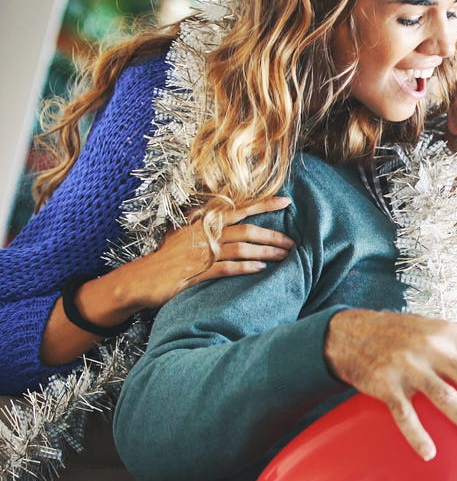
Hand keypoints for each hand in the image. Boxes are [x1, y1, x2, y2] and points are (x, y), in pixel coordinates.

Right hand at [122, 197, 294, 309]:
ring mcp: (200, 254)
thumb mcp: (184, 236)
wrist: (139, 279)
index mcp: (202, 223)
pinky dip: (245, 267)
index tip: (286, 201)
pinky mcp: (196, 273)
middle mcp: (203, 235)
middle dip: (272, 235)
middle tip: (292, 242)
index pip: (237, 209)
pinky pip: (226, 268)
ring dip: (265, 252)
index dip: (262, 204)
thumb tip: (228, 222)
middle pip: (246, 230)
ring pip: (241, 248)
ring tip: (284, 256)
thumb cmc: (165, 258)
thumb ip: (206, 228)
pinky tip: (260, 268)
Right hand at [324, 308, 456, 460]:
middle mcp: (433, 348)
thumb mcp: (440, 329)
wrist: (355, 333)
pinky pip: (405, 414)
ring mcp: (409, 366)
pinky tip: (430, 453)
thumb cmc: (407, 335)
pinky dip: (417, 435)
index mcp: (451, 333)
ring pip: (445, 398)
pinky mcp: (385, 385)